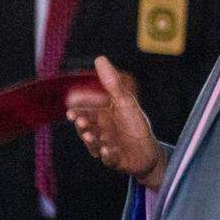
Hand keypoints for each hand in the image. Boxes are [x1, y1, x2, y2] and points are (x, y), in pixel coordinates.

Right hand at [65, 56, 166, 189]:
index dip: (78, 109)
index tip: (71, 105)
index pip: (86, 110)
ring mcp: (106, 146)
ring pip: (94, 143)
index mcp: (101, 116)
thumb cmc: (135, 125)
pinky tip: (108, 151)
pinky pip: (109, 159)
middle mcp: (100, 132)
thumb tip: (100, 59)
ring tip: (90, 136)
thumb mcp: (125, 101)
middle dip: (82, 124)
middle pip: (87, 127)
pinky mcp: (115, 160)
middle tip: (79, 121)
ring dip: (91, 140)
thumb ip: (112, 82)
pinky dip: (108, 155)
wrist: (148, 152)